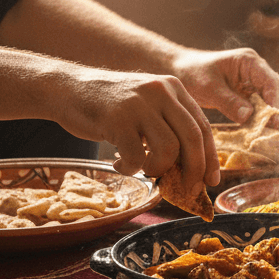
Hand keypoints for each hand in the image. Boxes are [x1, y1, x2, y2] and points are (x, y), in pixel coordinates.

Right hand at [54, 67, 220, 188]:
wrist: (66, 88)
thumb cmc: (110, 105)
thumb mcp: (147, 104)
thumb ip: (169, 126)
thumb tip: (192, 169)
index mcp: (173, 88)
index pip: (202, 126)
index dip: (210, 157)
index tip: (211, 180)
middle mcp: (161, 92)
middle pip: (192, 138)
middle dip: (195, 170)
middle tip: (189, 190)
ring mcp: (139, 104)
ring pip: (169, 149)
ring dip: (159, 169)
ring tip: (144, 169)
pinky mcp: (117, 118)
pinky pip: (137, 156)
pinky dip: (132, 168)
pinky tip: (120, 164)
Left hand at [168, 47, 278, 124]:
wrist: (181, 70)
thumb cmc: (192, 73)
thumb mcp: (208, 88)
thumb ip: (229, 102)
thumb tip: (250, 116)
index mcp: (249, 61)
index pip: (271, 83)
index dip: (275, 104)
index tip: (272, 123)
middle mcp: (257, 69)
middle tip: (271, 131)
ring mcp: (256, 80)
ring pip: (276, 98)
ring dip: (272, 115)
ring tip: (263, 131)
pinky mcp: (251, 92)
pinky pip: (264, 105)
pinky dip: (263, 117)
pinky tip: (255, 128)